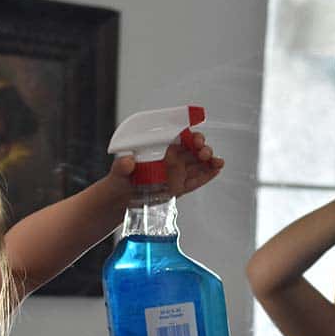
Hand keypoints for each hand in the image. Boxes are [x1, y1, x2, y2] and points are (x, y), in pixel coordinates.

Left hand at [108, 131, 223, 198]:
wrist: (118, 200)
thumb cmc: (118, 180)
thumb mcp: (117, 172)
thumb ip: (122, 166)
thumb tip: (127, 161)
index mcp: (158, 150)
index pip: (177, 138)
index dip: (189, 135)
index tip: (195, 137)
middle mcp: (169, 159)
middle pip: (191, 150)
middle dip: (202, 148)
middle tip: (204, 152)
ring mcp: (175, 174)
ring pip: (196, 164)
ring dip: (209, 161)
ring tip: (217, 162)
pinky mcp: (178, 188)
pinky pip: (195, 180)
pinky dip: (207, 175)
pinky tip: (217, 170)